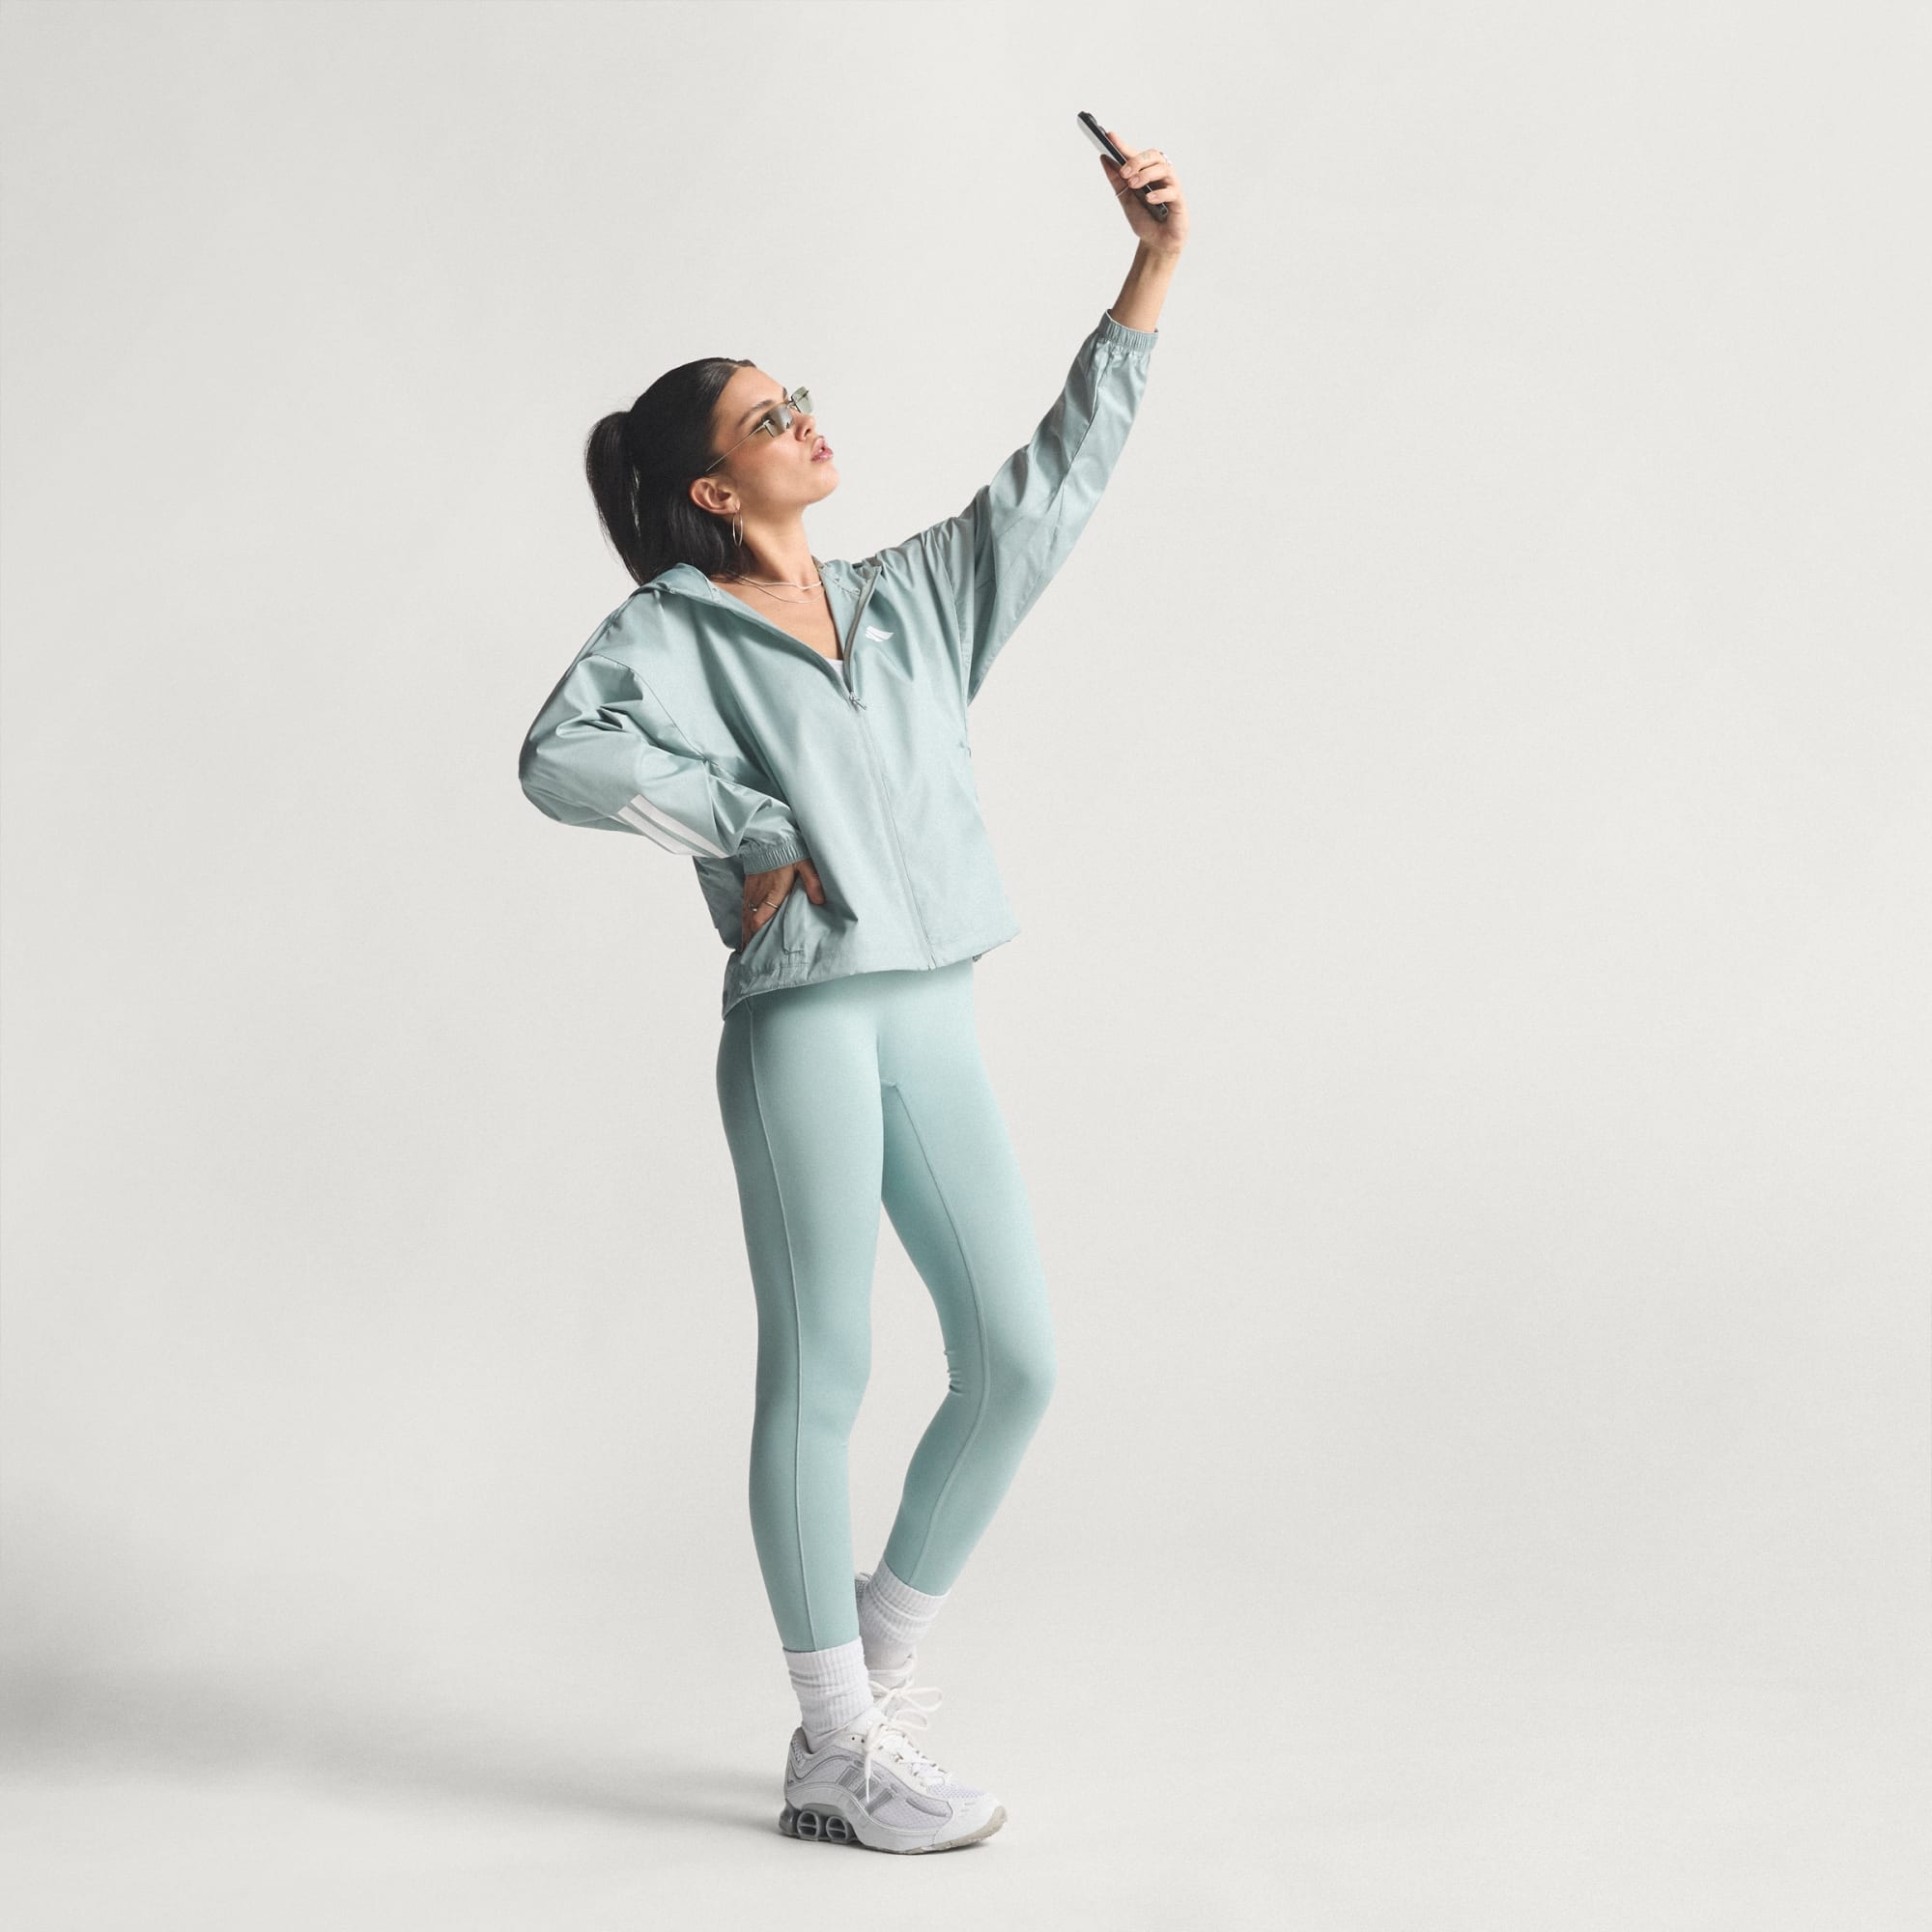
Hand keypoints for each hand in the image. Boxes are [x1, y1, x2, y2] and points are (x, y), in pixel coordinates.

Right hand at [739, 857, 824, 949]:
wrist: (770, 838)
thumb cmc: (788, 852)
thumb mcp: (805, 865)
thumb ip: (813, 882)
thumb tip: (820, 901)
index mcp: (771, 893)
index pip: (760, 920)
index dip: (755, 937)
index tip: (754, 951)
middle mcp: (758, 895)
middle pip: (749, 923)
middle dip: (748, 939)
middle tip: (748, 957)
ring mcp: (752, 891)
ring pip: (745, 916)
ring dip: (745, 932)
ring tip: (744, 948)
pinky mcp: (750, 886)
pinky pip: (744, 907)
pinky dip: (743, 920)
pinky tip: (745, 927)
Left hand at [1099, 129, 1187, 253]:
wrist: (1156, 243)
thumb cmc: (1145, 220)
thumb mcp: (1125, 199)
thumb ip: (1117, 180)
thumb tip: (1104, 158)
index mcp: (1147, 172)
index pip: (1136, 154)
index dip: (1123, 145)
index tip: (1109, 136)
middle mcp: (1160, 175)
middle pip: (1153, 156)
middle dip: (1137, 161)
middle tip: (1124, 173)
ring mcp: (1171, 186)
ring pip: (1163, 168)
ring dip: (1146, 174)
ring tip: (1133, 185)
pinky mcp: (1178, 201)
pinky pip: (1171, 190)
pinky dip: (1158, 193)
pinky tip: (1148, 199)